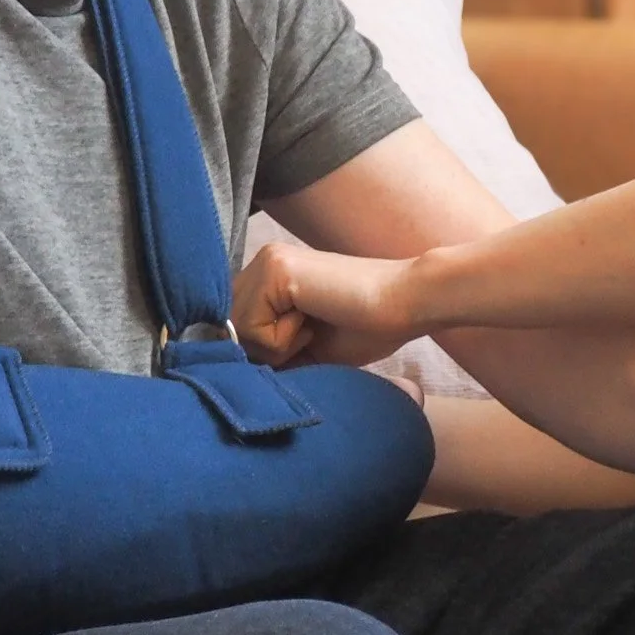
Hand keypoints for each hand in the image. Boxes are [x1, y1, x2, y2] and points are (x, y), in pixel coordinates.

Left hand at [233, 241, 419, 366]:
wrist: (406, 305)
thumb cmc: (367, 329)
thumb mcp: (306, 348)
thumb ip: (268, 352)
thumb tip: (231, 372)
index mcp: (271, 276)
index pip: (234, 327)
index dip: (260, 352)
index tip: (303, 343)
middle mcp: (263, 262)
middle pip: (228, 329)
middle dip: (265, 350)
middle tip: (311, 336)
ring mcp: (267, 261)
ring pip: (236, 330)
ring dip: (275, 346)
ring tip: (313, 328)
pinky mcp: (276, 269)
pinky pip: (251, 327)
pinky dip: (282, 340)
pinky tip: (313, 322)